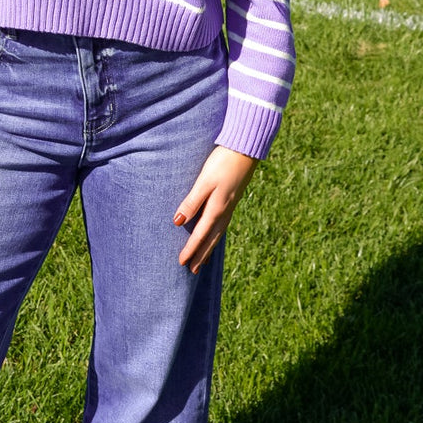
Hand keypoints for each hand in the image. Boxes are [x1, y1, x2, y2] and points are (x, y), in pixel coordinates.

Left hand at [173, 147, 256, 273]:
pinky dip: (216, 236)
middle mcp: (224, 212)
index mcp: (216, 210)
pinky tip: (214, 236)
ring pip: (217, 234)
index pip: (200, 235)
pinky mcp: (232, 201)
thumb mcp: (203, 182)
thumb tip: (177, 222)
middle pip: (210, 240)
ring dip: (209, 248)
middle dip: (201, 255)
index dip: (190, 250)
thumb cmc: (222, 164)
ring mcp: (230, 207)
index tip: (181, 263)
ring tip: (202, 260)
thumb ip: (191, 202)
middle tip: (192, 271)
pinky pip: (222, 225)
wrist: (245, 151)